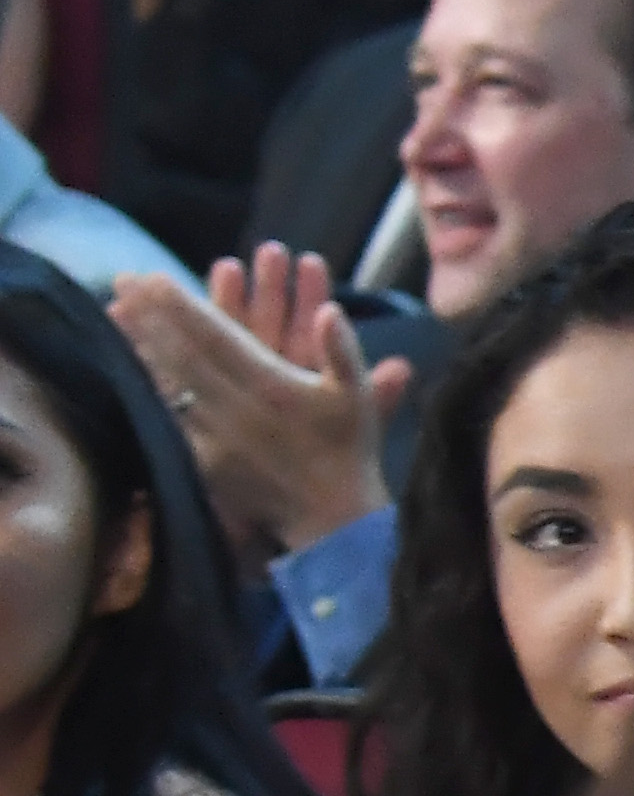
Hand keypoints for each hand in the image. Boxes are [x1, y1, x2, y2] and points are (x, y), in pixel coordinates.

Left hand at [111, 256, 400, 554]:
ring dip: (140, 345)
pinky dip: (148, 391)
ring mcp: (217, 437)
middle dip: (149, 315)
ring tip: (115, 315)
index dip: (182, 307)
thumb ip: (342, 350)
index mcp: (273, 388)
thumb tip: (330, 310)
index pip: (216, 338)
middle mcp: (237, 409)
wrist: (333, 518)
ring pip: (169, 382)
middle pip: (181, 353)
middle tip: (121, 281)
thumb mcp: (357, 397)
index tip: (154, 278)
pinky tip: (126, 370)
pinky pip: (170, 419)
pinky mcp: (205, 461)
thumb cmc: (347, 450)